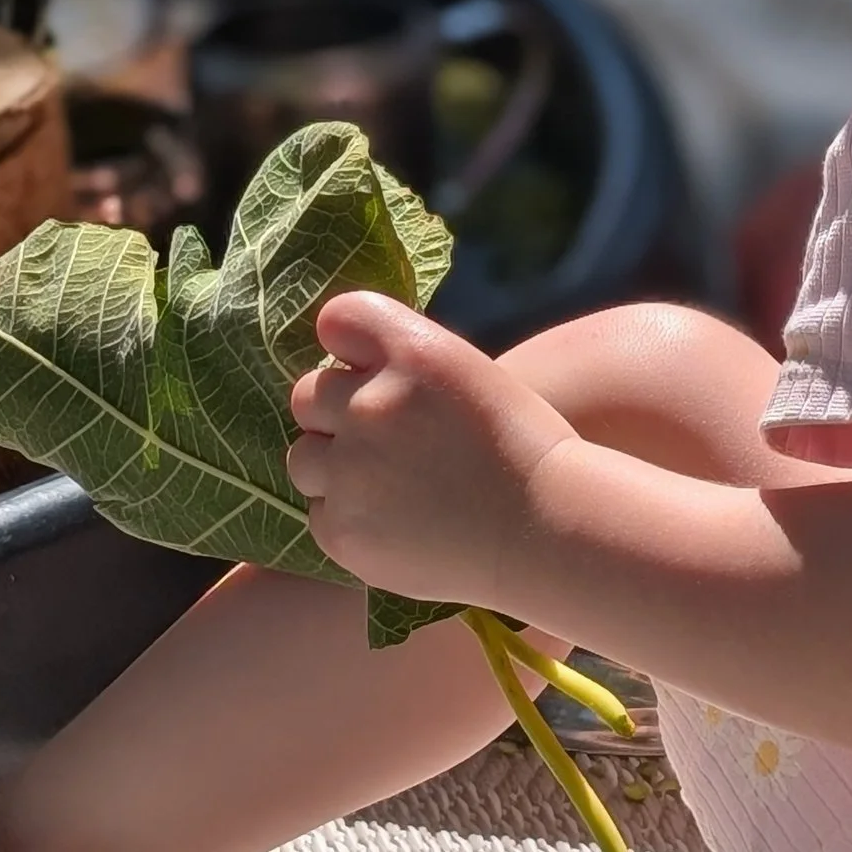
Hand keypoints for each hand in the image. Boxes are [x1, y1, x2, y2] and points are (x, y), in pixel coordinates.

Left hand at [287, 290, 575, 612]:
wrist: (547, 532)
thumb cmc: (519, 446)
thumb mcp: (468, 372)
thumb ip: (404, 361)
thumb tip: (349, 366)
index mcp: (410, 353)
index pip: (339, 319)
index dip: (347, 342)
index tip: (363, 364)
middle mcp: (369, 405)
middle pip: (309, 395)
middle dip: (337, 412)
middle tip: (385, 439)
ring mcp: (350, 471)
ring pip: (304, 458)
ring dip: (333, 465)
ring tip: (386, 483)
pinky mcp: (342, 530)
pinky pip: (319, 512)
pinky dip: (346, 515)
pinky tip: (393, 519)